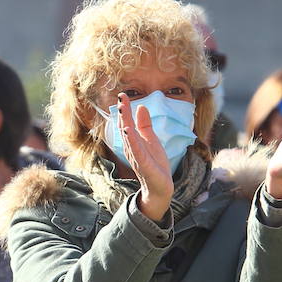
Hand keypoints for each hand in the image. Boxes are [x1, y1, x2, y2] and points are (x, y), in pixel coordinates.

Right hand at [116, 92, 173, 221]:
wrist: (160, 187)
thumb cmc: (155, 164)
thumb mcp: (151, 140)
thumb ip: (145, 125)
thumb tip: (141, 106)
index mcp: (134, 141)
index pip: (127, 122)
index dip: (125, 108)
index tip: (123, 94)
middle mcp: (132, 148)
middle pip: (125, 128)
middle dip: (123, 113)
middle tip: (121, 97)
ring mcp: (136, 157)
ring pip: (129, 139)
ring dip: (125, 124)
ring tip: (123, 111)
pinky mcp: (143, 165)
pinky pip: (136, 152)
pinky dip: (131, 142)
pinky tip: (128, 131)